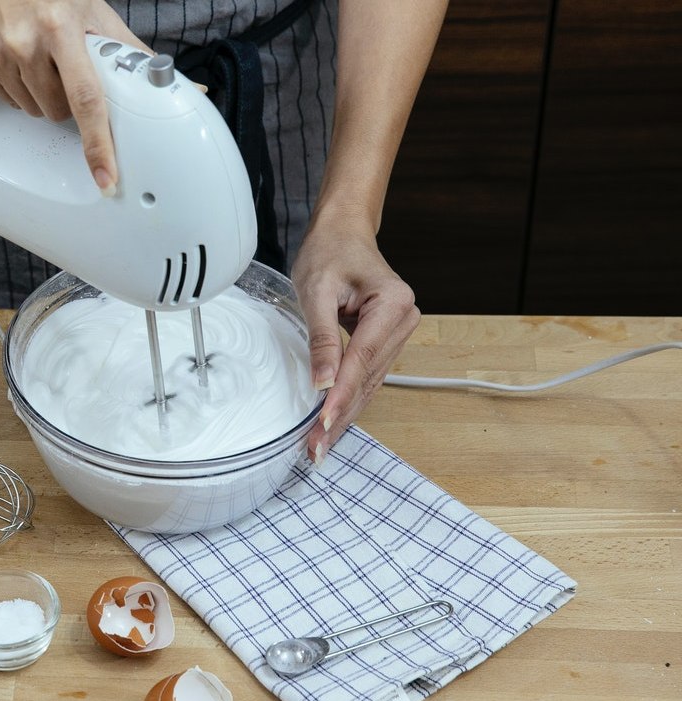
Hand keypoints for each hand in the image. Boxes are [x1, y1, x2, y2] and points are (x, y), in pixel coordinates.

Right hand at [0, 0, 151, 194]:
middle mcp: (26, 42)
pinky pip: (7, 100)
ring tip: (40, 58)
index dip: (98, 144)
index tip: (105, 177)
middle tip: (64, 68)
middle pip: (58, 111)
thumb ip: (129, 50)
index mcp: (62, 28)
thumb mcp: (94, 12)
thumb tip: (171, 82)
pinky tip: (17, 58)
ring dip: (42, 94)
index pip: (86, 100)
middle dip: (67, 99)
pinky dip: (17, 87)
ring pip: (33, 110)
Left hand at [290, 214, 419, 464]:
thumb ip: (321, 337)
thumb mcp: (316, 291)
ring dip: (345, 414)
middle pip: (368, 377)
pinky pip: (367, 376)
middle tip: (316, 448)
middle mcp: (404, 321)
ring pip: (369, 383)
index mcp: (393, 303)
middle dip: (340, 414)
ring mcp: (399, 333)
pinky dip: (349, 400)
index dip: (341, 394)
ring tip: (320, 445)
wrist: (342, 233)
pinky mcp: (386, 341)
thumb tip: (323, 383)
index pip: (362, 359)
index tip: (321, 424)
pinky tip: (332, 423)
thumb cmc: (329, 253)